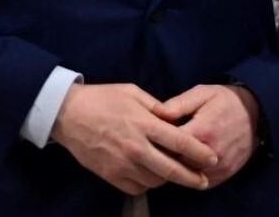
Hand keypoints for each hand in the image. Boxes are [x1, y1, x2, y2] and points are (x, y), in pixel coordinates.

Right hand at [51, 83, 217, 195]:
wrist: (66, 114)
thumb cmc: (101, 98)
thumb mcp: (131, 92)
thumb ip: (156, 107)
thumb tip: (174, 119)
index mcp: (143, 123)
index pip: (180, 142)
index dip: (199, 152)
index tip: (212, 158)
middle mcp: (135, 147)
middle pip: (171, 170)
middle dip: (191, 178)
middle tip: (203, 181)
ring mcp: (122, 164)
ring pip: (155, 181)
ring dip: (167, 179)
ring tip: (172, 173)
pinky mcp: (110, 175)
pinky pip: (137, 187)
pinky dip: (146, 184)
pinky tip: (149, 175)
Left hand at [152, 85, 260, 186]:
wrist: (256, 112)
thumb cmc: (224, 100)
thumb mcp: (201, 93)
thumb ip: (178, 104)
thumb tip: (156, 112)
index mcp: (202, 131)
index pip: (169, 145)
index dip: (155, 142)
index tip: (147, 137)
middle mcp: (211, 153)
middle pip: (177, 164)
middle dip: (163, 158)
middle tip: (153, 150)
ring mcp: (220, 166)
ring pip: (189, 176)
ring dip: (178, 169)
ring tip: (166, 158)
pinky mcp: (226, 173)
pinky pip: (203, 182)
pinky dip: (192, 176)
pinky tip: (184, 165)